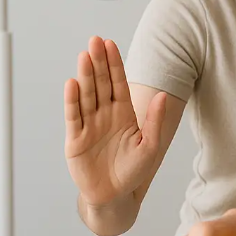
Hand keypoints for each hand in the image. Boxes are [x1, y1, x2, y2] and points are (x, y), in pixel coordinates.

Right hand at [65, 37, 165, 205]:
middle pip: (100, 83)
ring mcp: (89, 125)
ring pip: (86, 95)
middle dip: (98, 62)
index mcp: (124, 113)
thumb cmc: (134, 171)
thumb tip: (163, 95)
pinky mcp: (75, 138)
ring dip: (85, 75)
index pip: (118, 83)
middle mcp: (105, 115)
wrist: (114, 195)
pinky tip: (72, 84)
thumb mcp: (150, 145)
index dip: (114, 64)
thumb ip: (154, 121)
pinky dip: (72, 101)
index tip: (111, 44)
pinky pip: (73, 116)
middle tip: (95, 40)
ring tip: (84, 55)